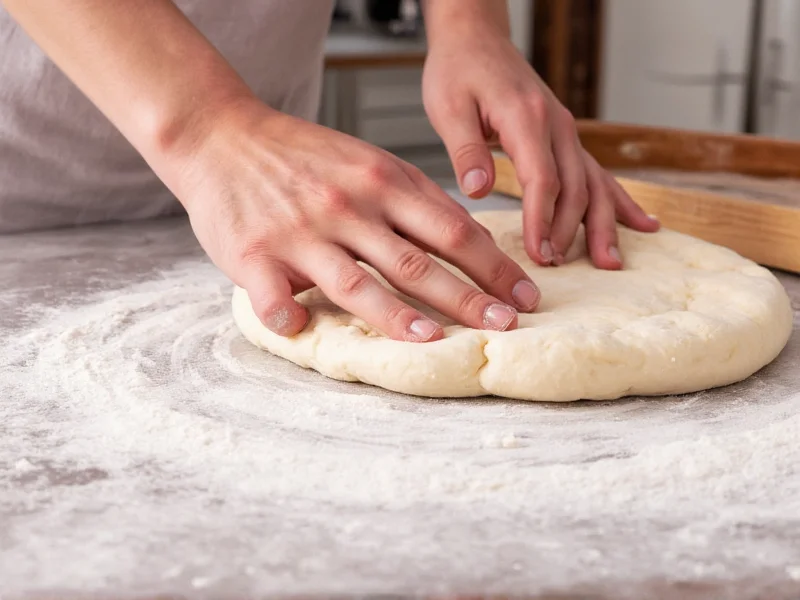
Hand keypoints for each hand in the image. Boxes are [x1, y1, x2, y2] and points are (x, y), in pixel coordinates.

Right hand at [173, 98, 542, 340]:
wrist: (220, 134)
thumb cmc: (301, 155)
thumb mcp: (366, 159)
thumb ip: (412, 197)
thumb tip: (466, 235)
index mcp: (381, 181)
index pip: (452, 229)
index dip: (493, 265)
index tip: (524, 294)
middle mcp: (347, 207)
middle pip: (417, 261)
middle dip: (468, 297)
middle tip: (505, 326)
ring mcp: (301, 232)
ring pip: (358, 284)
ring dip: (398, 316)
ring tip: (435, 340)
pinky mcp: (254, 255)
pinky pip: (275, 298)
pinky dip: (289, 316)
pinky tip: (302, 329)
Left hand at [422, 24, 659, 268]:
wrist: (476, 39)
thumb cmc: (459, 71)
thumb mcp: (449, 106)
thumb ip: (465, 149)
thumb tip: (477, 189)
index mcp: (527, 118)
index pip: (543, 179)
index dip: (542, 221)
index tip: (539, 254)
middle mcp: (557, 125)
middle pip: (575, 187)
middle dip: (570, 231)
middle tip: (557, 266)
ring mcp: (566, 132)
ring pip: (595, 183)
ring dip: (603, 224)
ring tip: (610, 262)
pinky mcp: (565, 138)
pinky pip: (598, 173)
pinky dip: (620, 201)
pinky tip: (642, 224)